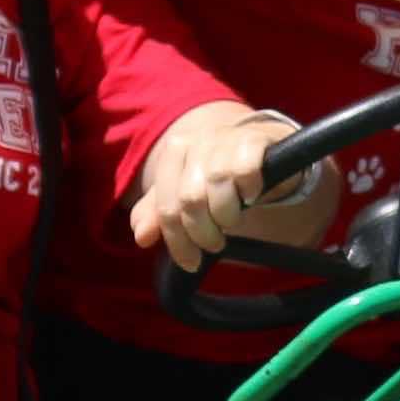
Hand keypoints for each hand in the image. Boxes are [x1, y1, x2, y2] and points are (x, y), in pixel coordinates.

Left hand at [131, 102, 291, 271]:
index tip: (191, 263)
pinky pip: (245, 171)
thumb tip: (141, 236)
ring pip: (217, 184)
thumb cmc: (217, 174)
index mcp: (175, 151)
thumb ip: (158, 213)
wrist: (258, 145)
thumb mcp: (184, 192)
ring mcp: (227, 138)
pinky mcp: (255, 140)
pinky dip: (248, 191)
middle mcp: (198, 140)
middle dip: (203, 232)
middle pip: (190, 199)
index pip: (166, 207)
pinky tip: (251, 196)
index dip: (177, 242)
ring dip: (226, 215)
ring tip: (231, 222)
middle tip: (214, 244)